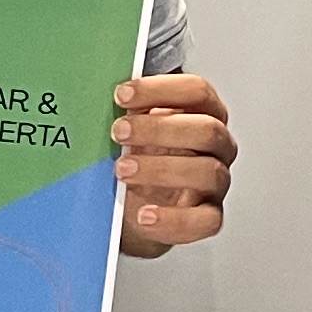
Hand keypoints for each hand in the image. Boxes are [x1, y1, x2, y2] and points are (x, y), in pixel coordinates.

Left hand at [111, 73, 235, 253]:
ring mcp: (215, 183)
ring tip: (122, 170)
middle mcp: (216, 147)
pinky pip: (205, 222)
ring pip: (207, 172)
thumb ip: (127, 113)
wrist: (133, 209)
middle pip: (207, 130)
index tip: (123, 94)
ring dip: (161, 169)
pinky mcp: (208, 217)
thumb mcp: (133, 131)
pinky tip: (144, 214)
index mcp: (203, 115)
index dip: (161, 90)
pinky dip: (173, 219)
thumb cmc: (138, 160)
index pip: (197, 92)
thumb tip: (96, 94)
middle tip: (119, 131)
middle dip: (159, 128)